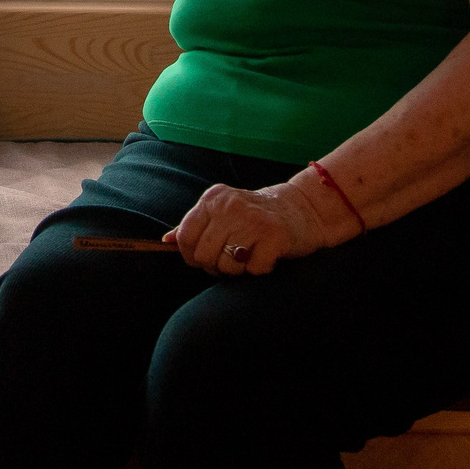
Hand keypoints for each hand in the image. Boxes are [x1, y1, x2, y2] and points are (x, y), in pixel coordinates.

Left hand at [162, 178, 354, 274]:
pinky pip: (254, 269)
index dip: (192, 256)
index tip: (206, 259)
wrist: (303, 208)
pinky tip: (267, 257)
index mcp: (212, 198)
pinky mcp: (274, 235)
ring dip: (239, 270)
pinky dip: (260, 270)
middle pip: (204, 255)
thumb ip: (195, 225)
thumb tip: (166, 240)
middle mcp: (229, 205)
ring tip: (250, 257)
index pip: (185, 237)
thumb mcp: (223, 212)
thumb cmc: (256, 216)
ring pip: (227, 266)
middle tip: (232, 261)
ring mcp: (252, 219)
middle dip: (216, 267)